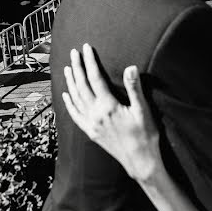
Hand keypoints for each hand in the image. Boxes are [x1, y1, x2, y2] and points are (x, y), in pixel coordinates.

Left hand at [62, 44, 160, 181]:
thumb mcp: (143, 110)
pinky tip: (66, 95)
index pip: (95, 78)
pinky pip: (75, 116)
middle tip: (73, 52)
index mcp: (108, 106)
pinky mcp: (91, 132)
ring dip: (71, 82)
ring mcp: (91, 124)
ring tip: (68, 68)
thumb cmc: (145, 135)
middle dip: (77, 67)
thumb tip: (130, 67)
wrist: (140, 162)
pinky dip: (69, 104)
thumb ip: (134, 88)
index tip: (86, 47)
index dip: (90, 61)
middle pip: (82, 86)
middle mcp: (95, 114)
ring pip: (76, 99)